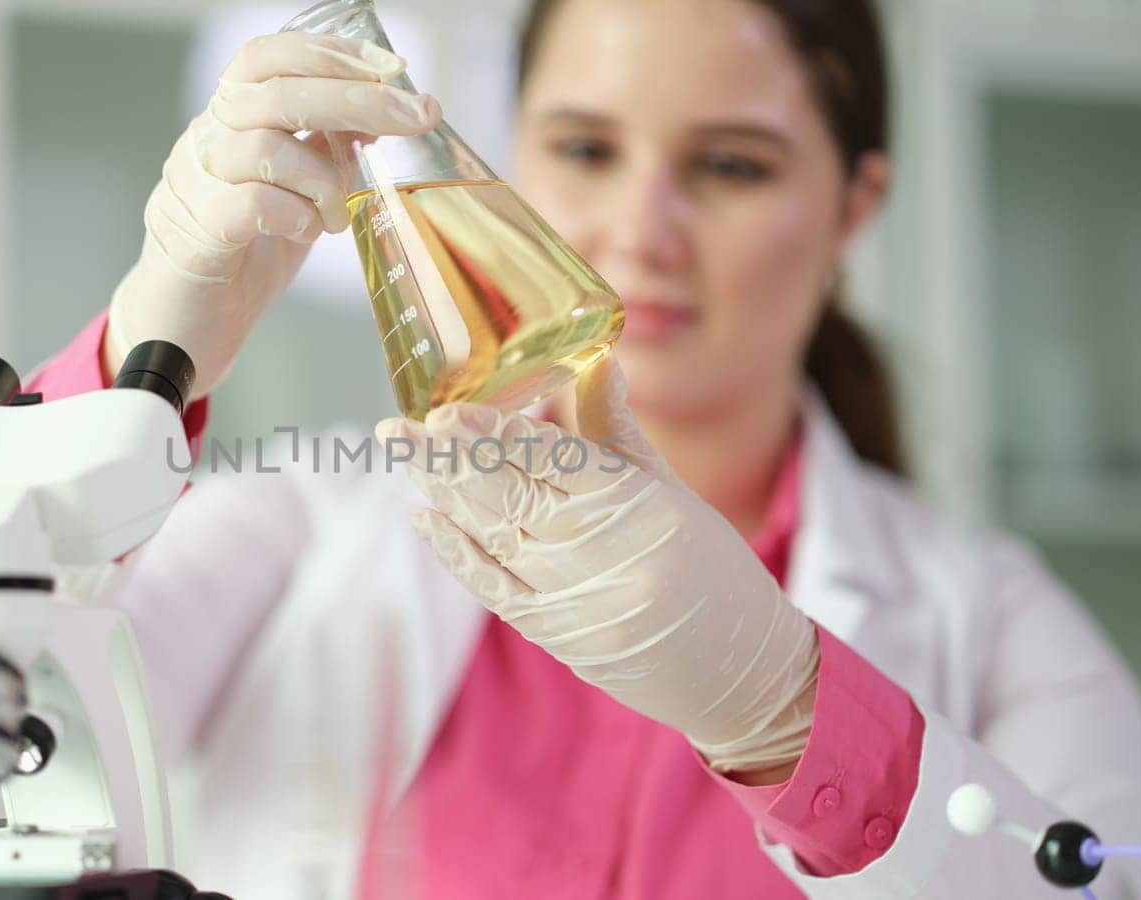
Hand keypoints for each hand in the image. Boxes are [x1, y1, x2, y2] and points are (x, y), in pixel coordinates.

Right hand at [106, 33, 441, 398]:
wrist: (186, 329)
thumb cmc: (244, 259)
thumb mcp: (297, 195)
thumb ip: (325, 154)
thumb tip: (379, 116)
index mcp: (229, 122)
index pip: (270, 57)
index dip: (330, 53)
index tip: (393, 67)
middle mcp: (205, 139)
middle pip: (278, 92)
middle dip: (357, 99)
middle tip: (414, 117)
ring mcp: (194, 183)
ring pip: (267, 147)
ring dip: (325, 179)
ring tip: (336, 217)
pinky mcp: (194, 230)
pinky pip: (253, 202)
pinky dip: (296, 215)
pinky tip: (308, 232)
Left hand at [374, 357, 818, 773]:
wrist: (741, 674)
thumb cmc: (713, 572)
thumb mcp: (674, 492)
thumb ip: (618, 430)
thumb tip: (592, 360)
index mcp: (638, 507)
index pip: (555, 461)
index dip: (498, 436)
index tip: (451, 411)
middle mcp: (599, 552)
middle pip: (508, 495)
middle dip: (447, 459)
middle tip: (399, 427)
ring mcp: (572, 597)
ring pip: (490, 536)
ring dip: (440, 493)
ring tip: (402, 454)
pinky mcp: (555, 634)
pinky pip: (492, 588)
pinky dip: (454, 553)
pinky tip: (425, 518)